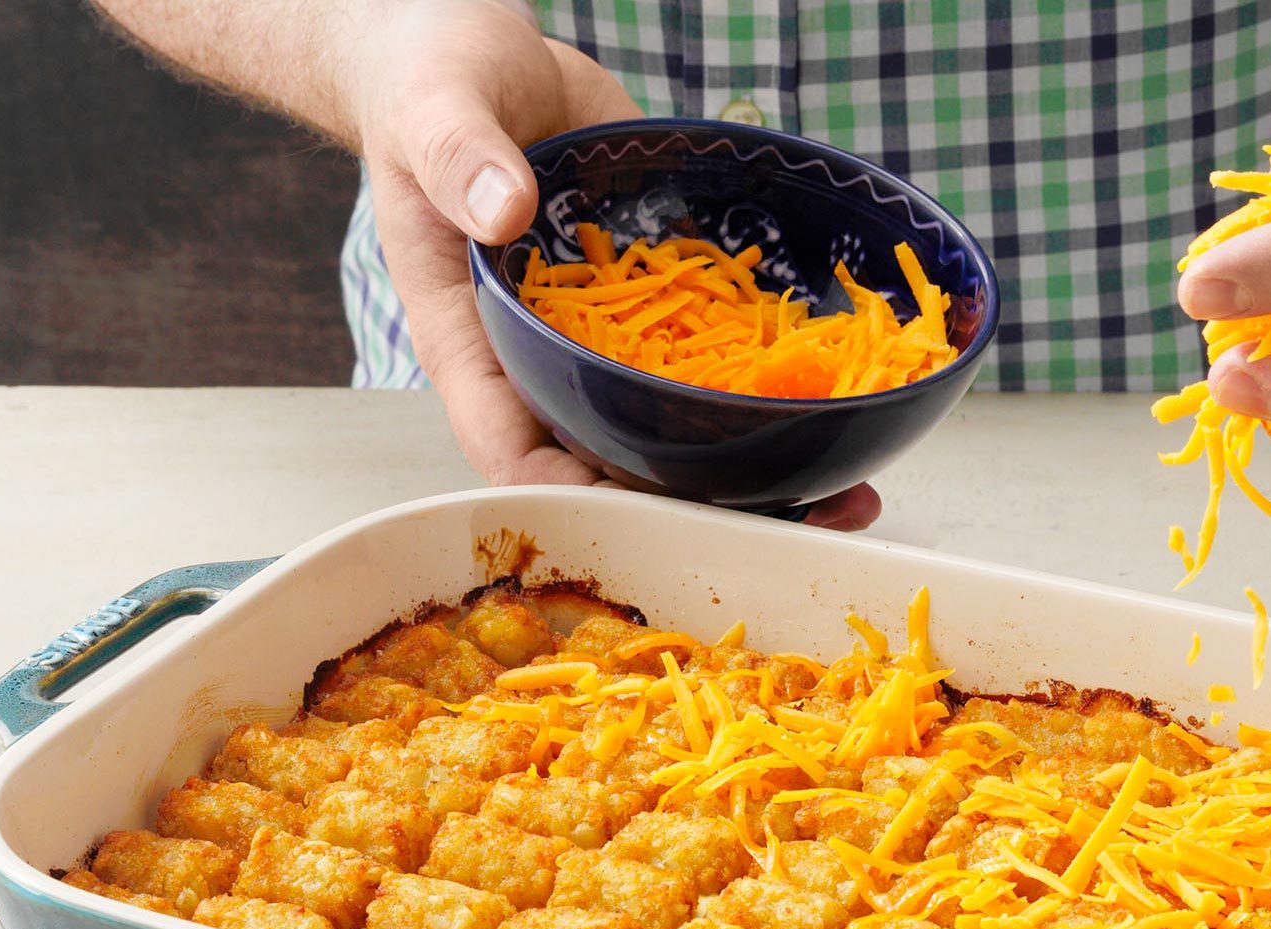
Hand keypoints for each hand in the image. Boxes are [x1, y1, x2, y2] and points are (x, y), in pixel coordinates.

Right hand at [349, 4, 879, 529]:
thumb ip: (460, 158)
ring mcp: (609, 338)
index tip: (644, 515)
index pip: (512, 454)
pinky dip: (773, 382)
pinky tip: (845, 399)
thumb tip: (505, 208)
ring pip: (677, 427)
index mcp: (475, 343)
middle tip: (787, 528)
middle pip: (615, 467)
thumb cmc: (425, 88)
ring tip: (845, 496)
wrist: (481, 59)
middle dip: (697, 509)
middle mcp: (546, 359)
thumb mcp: (431, 111)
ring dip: (756, 470)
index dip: (572, 500)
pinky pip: (715, 354)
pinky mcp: (662, 300)